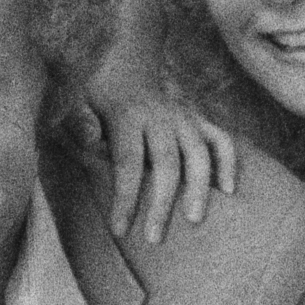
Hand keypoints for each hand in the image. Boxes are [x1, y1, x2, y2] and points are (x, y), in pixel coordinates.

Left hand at [79, 70, 236, 238]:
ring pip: (198, 154)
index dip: (126, 196)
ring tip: (194, 220)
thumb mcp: (76, 101)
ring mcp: (184, 118)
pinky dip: (228, 162)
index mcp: (127, 116)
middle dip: (162, 202)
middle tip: (154, 239)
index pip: (128, 161)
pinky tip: (228, 191)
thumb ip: (80, 121)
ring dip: (199, 187)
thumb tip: (90, 142)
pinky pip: (221, 140)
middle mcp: (160, 117)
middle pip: (166, 163)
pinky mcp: (200, 120)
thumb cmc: (95, 96)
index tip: (120, 229)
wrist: (123, 65)